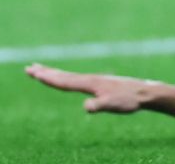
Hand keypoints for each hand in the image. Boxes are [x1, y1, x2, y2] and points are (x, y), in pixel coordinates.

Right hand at [26, 63, 157, 113]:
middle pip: (63, 75)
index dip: (48, 78)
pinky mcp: (100, 83)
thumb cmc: (129, 100)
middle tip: (28, 68)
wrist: (145, 92)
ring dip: (54, 73)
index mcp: (89, 83)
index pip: (64, 81)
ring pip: (70, 76)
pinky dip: (66, 78)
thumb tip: (86, 106)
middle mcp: (90, 79)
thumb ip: (99, 105)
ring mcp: (95, 80)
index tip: (33, 73)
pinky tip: (67, 80)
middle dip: (45, 72)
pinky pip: (77, 79)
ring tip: (42, 70)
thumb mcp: (113, 105)